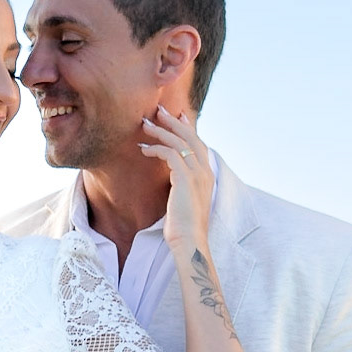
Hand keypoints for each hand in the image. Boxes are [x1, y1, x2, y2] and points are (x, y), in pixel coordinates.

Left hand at [138, 106, 212, 255]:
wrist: (190, 241)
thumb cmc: (184, 227)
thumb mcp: (185, 201)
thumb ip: (183, 186)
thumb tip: (174, 179)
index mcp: (207, 175)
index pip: (199, 144)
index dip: (188, 128)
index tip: (179, 116)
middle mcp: (204, 171)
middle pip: (190, 137)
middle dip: (174, 121)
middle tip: (159, 110)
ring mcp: (197, 174)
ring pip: (179, 142)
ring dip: (161, 131)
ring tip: (145, 125)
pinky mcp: (185, 178)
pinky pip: (169, 153)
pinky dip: (156, 148)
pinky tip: (143, 149)